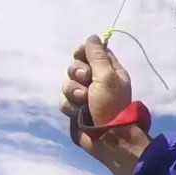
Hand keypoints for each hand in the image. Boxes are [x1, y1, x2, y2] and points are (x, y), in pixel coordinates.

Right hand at [60, 36, 137, 153]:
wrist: (107, 138)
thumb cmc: (111, 105)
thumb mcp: (107, 76)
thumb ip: (98, 56)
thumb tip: (93, 37)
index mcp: (111, 72)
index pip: (94, 52)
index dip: (84, 52)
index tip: (80, 55)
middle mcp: (98, 82)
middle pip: (76, 67)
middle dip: (78, 74)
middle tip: (87, 82)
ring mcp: (86, 96)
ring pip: (67, 84)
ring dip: (73, 92)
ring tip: (84, 101)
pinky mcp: (76, 110)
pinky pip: (64, 101)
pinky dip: (71, 106)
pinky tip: (79, 113)